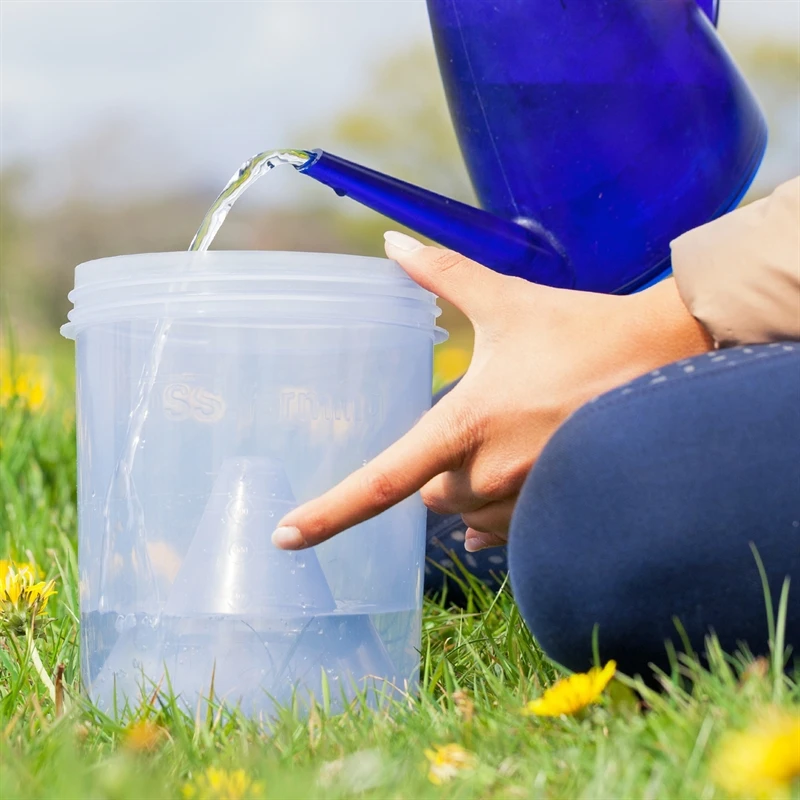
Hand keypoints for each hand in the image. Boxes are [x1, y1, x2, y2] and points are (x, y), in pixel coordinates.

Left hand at [272, 232, 712, 551]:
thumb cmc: (582, 331)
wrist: (666, 360)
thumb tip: (392, 243)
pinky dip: (492, 509)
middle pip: (426, 493)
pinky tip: (507, 482)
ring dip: (466, 483)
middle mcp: (491, 475)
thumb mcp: (506, 301)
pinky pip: (500, 531)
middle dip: (431, 466)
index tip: (286, 536)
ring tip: (504, 436)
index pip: (382, 482)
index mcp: (466, 425)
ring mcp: (526, 501)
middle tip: (462, 422)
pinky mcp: (554, 513)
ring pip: (465, 512)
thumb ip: (441, 275)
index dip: (328, 513)